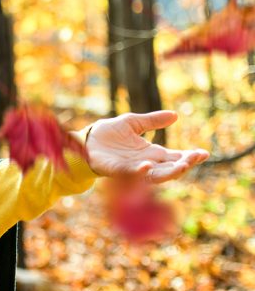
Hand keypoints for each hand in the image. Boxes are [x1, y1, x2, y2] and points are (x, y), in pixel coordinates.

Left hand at [85, 111, 208, 182]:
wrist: (87, 140)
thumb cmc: (109, 133)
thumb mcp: (133, 122)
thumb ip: (152, 121)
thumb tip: (175, 115)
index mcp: (152, 153)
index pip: (175, 157)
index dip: (190, 156)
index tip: (203, 153)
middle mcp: (145, 163)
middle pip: (169, 169)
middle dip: (184, 165)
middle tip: (195, 158)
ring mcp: (132, 169)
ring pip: (154, 175)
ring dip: (168, 172)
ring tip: (181, 165)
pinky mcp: (116, 171)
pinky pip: (129, 174)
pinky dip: (139, 172)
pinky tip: (147, 165)